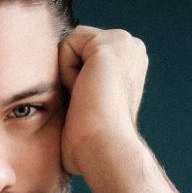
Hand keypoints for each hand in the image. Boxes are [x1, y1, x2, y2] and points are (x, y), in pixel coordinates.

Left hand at [58, 26, 147, 174]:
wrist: (104, 150)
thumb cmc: (92, 144)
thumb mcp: (89, 106)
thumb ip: (80, 88)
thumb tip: (60, 93)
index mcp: (128, 63)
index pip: (81, 52)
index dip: (72, 80)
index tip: (88, 105)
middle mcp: (131, 48)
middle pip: (74, 46)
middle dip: (69, 75)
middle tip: (85, 103)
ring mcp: (124, 43)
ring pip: (70, 44)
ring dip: (67, 75)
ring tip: (85, 98)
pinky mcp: (110, 42)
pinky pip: (67, 44)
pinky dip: (66, 71)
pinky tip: (84, 91)